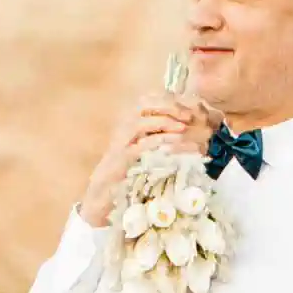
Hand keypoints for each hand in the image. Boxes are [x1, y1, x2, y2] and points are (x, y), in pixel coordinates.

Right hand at [76, 93, 213, 226]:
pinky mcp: (121, 158)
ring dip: (163, 121)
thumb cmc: (128, 171)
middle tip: (188, 115)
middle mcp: (121, 127)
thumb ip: (158, 134)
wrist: (105, 193)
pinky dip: (159, 141)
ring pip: (139, 122)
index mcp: (128, 122)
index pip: (147, 100)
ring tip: (183, 126)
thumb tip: (185, 126)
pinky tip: (175, 143)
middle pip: (143, 105)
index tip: (188, 107)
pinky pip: (141, 144)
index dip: (168, 100)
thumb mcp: (144, 148)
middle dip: (168, 106)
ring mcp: (120, 142)